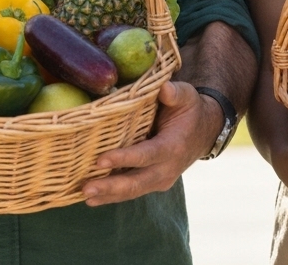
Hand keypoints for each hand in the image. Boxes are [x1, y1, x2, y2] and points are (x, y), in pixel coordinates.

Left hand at [81, 82, 218, 205]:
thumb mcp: (186, 96)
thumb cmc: (189, 109)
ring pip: (132, 191)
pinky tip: (91, 199)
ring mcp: (160, 179)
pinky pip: (131, 191)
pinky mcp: (152, 183)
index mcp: (173, 146)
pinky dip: (111, 196)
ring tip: (84, 197)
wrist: (203, 131)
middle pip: (137, 182)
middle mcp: (167, 168)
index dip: (124, 159)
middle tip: (86, 189)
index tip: (100, 160)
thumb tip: (164, 89)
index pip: (147, 155)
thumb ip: (175, 93)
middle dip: (110, 187)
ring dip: (108, 195)